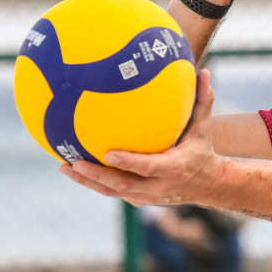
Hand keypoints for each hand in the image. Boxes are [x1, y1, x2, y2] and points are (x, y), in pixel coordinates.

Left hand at [62, 70, 222, 206]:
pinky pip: (112, 191)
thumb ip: (203, 102)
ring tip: (64, 166)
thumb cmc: (201, 149)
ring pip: (112, 191)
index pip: (148, 167)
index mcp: (173, 168)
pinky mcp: (137, 199)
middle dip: (96, 176)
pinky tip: (75, 169)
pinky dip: (93, 182)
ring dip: (87, 181)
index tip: (108, 153)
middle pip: (122, 185)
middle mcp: (157, 186)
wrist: (206, 185)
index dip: (128, 163)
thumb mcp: (203, 128)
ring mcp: (146, 196)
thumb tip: (205, 72)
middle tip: (74, 162)